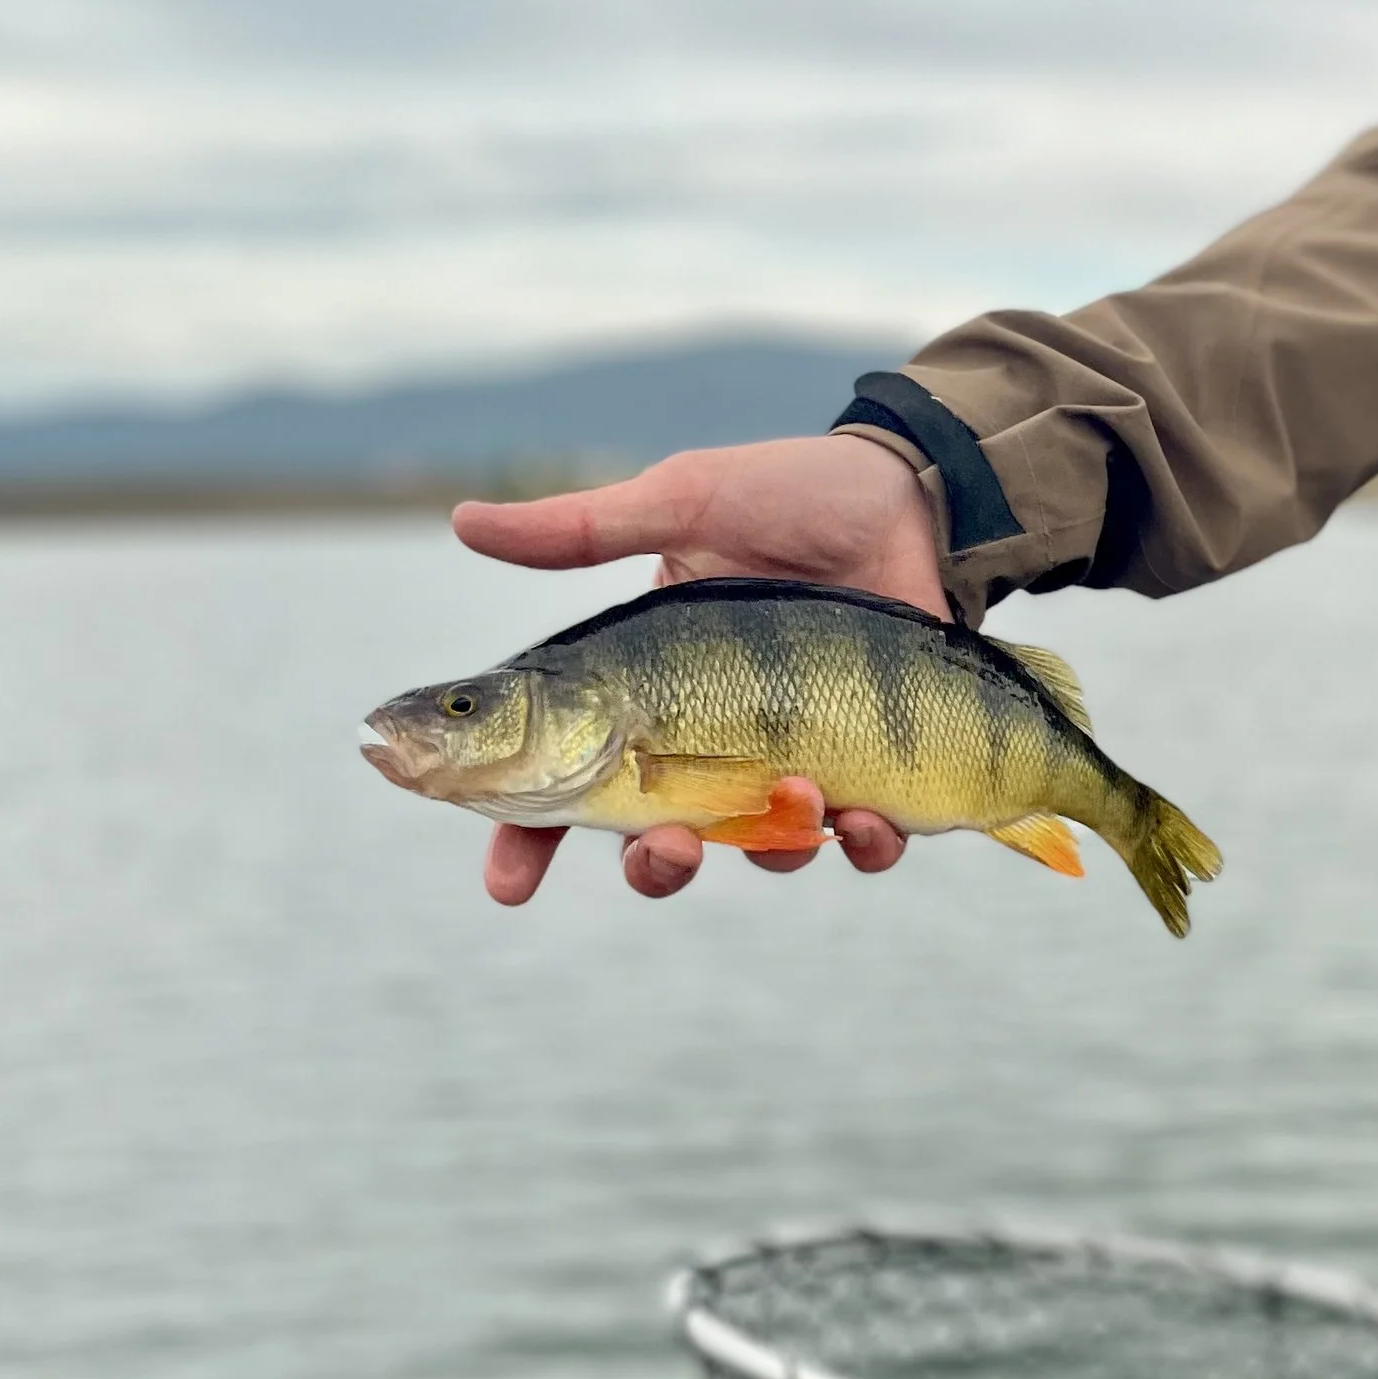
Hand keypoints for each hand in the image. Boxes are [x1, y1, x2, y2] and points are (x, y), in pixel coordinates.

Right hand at [451, 434, 942, 903]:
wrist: (916, 491)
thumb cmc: (791, 491)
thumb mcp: (681, 502)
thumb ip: (581, 530)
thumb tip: (461, 520)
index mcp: (651, 685)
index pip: (568, 779)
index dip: (529, 838)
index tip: (507, 887)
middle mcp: (718, 736)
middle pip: (661, 839)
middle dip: (654, 866)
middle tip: (662, 851)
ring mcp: (799, 755)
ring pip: (763, 850)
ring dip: (769, 847)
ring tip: (799, 795)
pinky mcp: (880, 764)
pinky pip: (867, 843)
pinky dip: (866, 846)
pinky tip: (868, 817)